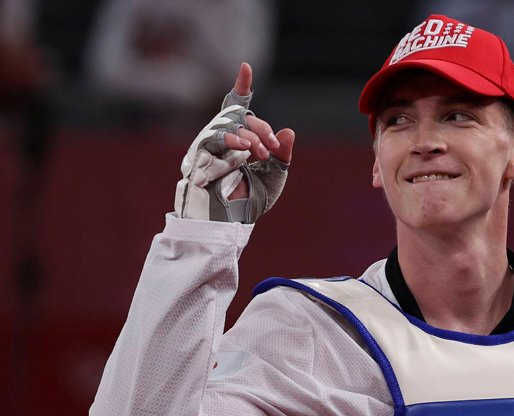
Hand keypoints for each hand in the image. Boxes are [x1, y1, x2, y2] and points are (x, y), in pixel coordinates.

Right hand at [174, 63, 295, 222]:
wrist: (233, 223)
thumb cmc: (251, 200)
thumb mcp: (275, 175)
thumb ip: (282, 154)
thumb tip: (289, 132)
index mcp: (239, 138)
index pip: (238, 107)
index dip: (241, 86)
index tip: (246, 67)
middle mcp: (221, 138)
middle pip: (238, 117)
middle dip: (260, 130)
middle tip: (271, 149)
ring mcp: (208, 147)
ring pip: (225, 128)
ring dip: (245, 139)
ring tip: (257, 154)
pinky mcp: (197, 160)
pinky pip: (211, 146)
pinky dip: (228, 153)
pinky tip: (239, 163)